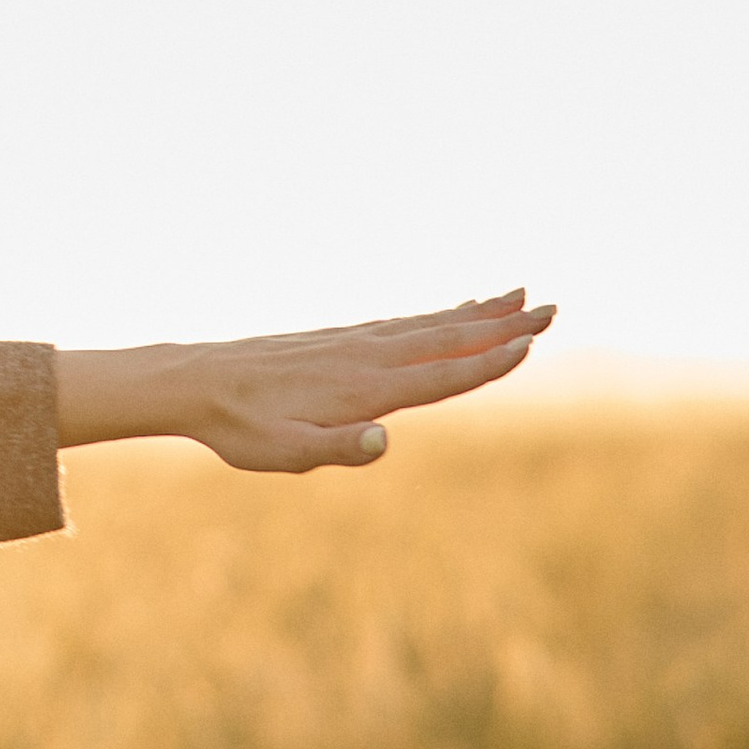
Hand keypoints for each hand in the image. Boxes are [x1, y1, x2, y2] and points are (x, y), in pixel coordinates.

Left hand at [54, 291, 553, 471]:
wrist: (197, 382)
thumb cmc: (240, 428)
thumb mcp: (283, 453)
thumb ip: (336, 449)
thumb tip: (383, 441)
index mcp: (363, 388)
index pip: (439, 375)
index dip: (487, 363)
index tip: (529, 345)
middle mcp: (367, 356)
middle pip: (447, 338)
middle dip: (501, 325)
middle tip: (551, 307)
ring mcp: (355, 342)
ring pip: (429, 325)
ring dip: (477, 312)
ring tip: (517, 295)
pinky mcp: (341, 339)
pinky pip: (404, 323)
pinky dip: (438, 315)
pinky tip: (452, 311)